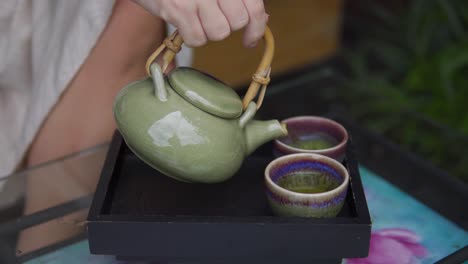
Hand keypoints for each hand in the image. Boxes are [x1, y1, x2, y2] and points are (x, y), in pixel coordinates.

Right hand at [133, 0, 267, 47]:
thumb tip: (262, 21)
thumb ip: (237, 0)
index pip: (254, 8)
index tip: (250, 41)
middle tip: (209, 18)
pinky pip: (197, 39)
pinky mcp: (178, 8)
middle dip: (225, 26)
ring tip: (194, 18)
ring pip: (219, 33)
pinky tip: (183, 23)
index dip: (256, 29)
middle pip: (237, 23)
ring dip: (207, 32)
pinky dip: (190, 37)